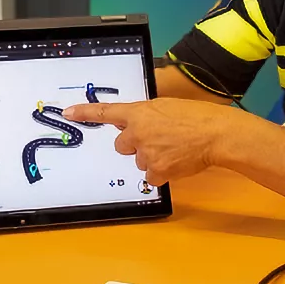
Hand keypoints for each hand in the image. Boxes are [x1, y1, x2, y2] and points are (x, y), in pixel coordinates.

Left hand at [63, 98, 244, 185]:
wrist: (215, 134)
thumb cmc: (196, 117)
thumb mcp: (166, 107)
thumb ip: (146, 115)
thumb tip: (136, 124)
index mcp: (139, 112)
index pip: (106, 112)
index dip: (85, 113)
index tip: (69, 112)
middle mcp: (137, 132)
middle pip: (121, 145)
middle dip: (134, 145)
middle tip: (156, 140)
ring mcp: (145, 153)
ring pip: (139, 161)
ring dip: (151, 158)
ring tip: (173, 149)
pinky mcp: (156, 170)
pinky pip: (150, 177)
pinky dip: (161, 173)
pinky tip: (175, 162)